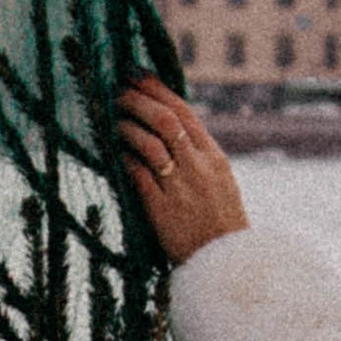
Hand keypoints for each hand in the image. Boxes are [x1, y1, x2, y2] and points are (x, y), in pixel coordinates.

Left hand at [115, 77, 248, 263]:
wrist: (227, 265)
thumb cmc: (219, 224)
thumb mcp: (219, 182)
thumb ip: (197, 156)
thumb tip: (170, 128)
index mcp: (214, 157)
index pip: (184, 112)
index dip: (158, 90)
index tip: (137, 75)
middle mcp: (200, 168)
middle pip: (166, 121)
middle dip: (139, 101)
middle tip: (118, 91)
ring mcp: (182, 189)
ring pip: (151, 144)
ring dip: (128, 127)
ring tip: (112, 119)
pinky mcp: (163, 211)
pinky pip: (139, 176)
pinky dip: (125, 158)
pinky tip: (114, 151)